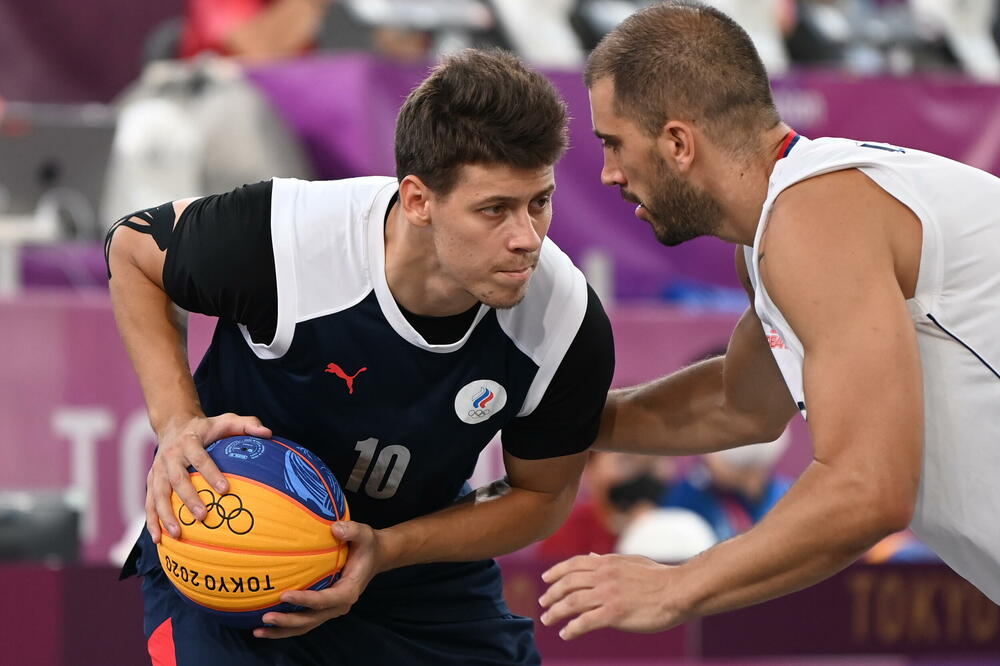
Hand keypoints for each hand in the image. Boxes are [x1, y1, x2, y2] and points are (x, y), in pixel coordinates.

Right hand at [147, 413, 270, 541]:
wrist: (174, 424)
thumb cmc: (208, 428)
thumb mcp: (227, 420)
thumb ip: (248, 425)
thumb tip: (268, 434)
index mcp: (189, 441)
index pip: (200, 458)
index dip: (212, 473)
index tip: (225, 489)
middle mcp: (170, 456)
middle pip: (177, 479)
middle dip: (189, 499)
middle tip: (203, 517)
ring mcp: (158, 469)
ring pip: (159, 494)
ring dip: (166, 515)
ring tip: (177, 534)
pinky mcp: (151, 480)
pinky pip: (149, 502)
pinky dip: (152, 520)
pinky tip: (159, 538)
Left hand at [254, 521, 383, 638]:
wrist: (375, 557)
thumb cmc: (366, 545)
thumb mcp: (364, 534)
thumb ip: (352, 530)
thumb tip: (334, 529)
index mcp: (348, 590)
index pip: (324, 600)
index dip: (305, 600)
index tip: (285, 595)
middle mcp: (339, 605)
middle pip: (311, 619)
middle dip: (288, 621)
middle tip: (265, 617)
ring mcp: (330, 609)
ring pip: (305, 625)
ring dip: (283, 630)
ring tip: (259, 630)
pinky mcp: (323, 609)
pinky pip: (303, 621)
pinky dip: (285, 627)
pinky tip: (266, 626)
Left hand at [538, 553, 687, 639]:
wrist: (678, 591)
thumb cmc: (659, 577)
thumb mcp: (631, 561)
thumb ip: (608, 560)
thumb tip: (592, 556)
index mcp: (607, 562)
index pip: (573, 564)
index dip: (556, 572)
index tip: (545, 579)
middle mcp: (603, 576)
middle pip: (567, 584)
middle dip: (551, 593)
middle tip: (542, 603)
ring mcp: (607, 595)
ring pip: (571, 603)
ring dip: (555, 612)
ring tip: (547, 619)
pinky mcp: (614, 614)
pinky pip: (585, 622)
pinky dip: (571, 628)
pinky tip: (565, 634)